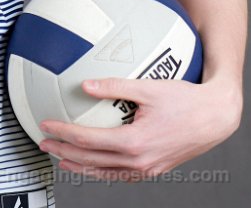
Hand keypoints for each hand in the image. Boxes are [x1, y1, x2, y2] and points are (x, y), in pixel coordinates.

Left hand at [37, 75, 241, 181]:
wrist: (214, 117)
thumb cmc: (185, 100)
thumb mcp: (148, 87)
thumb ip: (114, 86)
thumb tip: (85, 85)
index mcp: (134, 142)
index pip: (88, 140)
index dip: (64, 134)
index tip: (46, 126)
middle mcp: (139, 161)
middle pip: (92, 160)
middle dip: (65, 153)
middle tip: (44, 144)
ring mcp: (147, 168)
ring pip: (105, 172)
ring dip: (81, 166)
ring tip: (62, 160)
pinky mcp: (154, 168)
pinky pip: (121, 174)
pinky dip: (102, 170)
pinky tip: (94, 163)